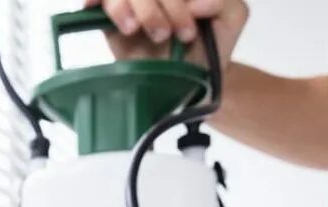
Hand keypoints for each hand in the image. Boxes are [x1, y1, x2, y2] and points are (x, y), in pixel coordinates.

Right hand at [83, 0, 247, 68]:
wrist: (192, 77)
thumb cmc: (211, 43)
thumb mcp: (233, 18)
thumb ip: (223, 1)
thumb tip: (196, 3)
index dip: (175, 3)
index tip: (188, 29)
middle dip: (155, 8)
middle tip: (166, 35)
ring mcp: (132, 0)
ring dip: (130, 8)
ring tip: (137, 30)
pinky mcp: (109, 16)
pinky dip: (94, 1)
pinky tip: (99, 10)